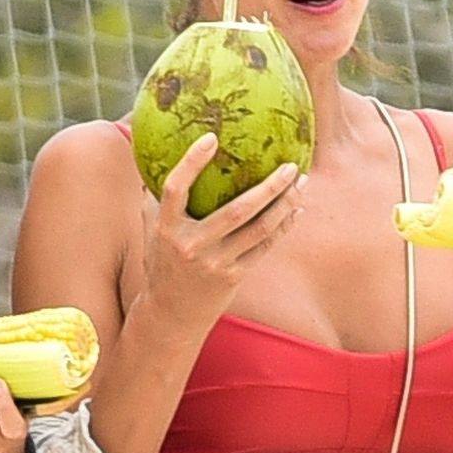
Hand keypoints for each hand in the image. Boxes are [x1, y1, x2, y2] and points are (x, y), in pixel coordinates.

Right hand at [140, 133, 309, 330]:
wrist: (171, 314)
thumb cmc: (161, 263)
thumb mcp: (151, 231)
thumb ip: (154, 197)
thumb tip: (155, 152)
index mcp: (167, 229)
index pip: (175, 189)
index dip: (191, 163)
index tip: (211, 138)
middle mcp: (191, 245)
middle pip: (237, 210)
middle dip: (268, 187)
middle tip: (289, 165)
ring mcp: (215, 263)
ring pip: (259, 229)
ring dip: (284, 205)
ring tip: (301, 181)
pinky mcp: (234, 277)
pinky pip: (264, 246)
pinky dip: (283, 226)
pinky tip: (296, 209)